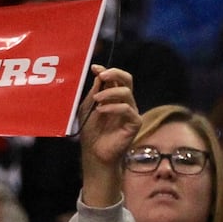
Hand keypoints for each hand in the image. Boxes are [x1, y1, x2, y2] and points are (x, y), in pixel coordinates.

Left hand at [78, 64, 138, 208]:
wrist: (94, 153)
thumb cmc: (91, 132)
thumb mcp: (87, 108)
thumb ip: (94, 92)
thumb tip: (98, 74)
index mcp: (113, 96)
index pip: (115, 78)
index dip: (106, 70)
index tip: (95, 68)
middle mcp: (125, 101)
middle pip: (127, 80)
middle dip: (115, 73)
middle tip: (102, 75)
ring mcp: (131, 112)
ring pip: (126, 92)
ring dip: (110, 92)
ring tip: (97, 99)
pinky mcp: (135, 123)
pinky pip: (127, 109)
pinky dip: (113, 107)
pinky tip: (101, 110)